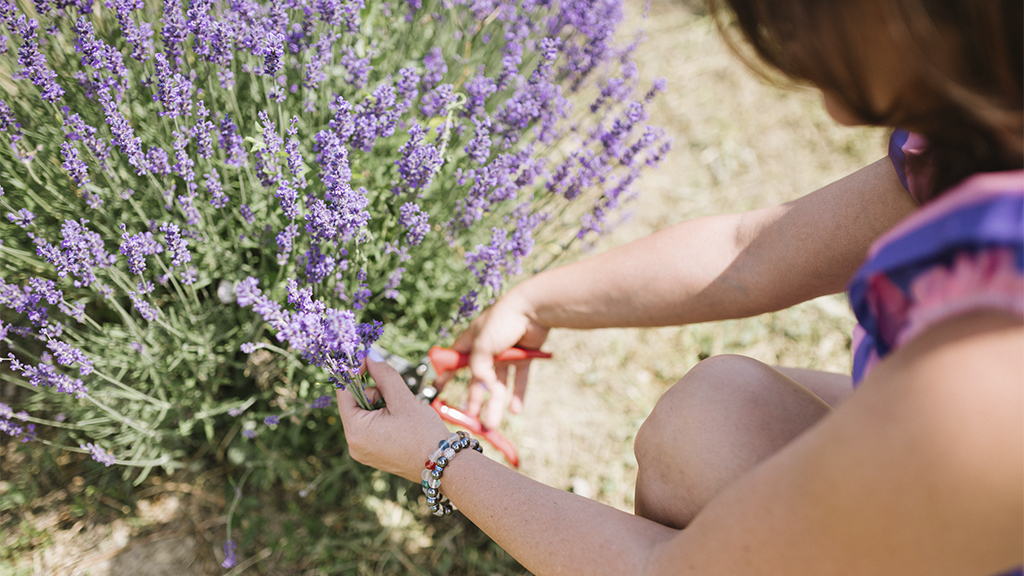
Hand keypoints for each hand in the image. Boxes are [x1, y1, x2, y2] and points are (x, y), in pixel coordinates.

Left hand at [336, 351, 450, 482]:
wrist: (444, 465)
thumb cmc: (424, 434)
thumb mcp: (403, 399)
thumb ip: (384, 375)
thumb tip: (370, 355)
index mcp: (356, 431)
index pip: (345, 392)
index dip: (355, 372)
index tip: (368, 358)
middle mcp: (354, 444)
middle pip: (356, 403)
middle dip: (376, 393)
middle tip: (397, 398)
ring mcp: (362, 451)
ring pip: (365, 414)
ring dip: (382, 405)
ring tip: (403, 414)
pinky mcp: (372, 455)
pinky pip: (371, 428)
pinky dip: (383, 418)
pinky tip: (401, 424)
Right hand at [436, 290, 549, 429]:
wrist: (533, 310)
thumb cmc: (502, 321)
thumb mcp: (481, 347)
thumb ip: (478, 369)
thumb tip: (483, 386)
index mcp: (471, 342)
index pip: (454, 361)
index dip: (446, 375)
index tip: (438, 389)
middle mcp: (487, 349)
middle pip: (478, 378)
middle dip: (475, 398)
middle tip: (471, 417)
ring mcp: (505, 353)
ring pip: (499, 383)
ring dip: (495, 403)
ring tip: (491, 424)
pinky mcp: (523, 357)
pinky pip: (519, 379)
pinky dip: (517, 394)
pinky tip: (515, 409)